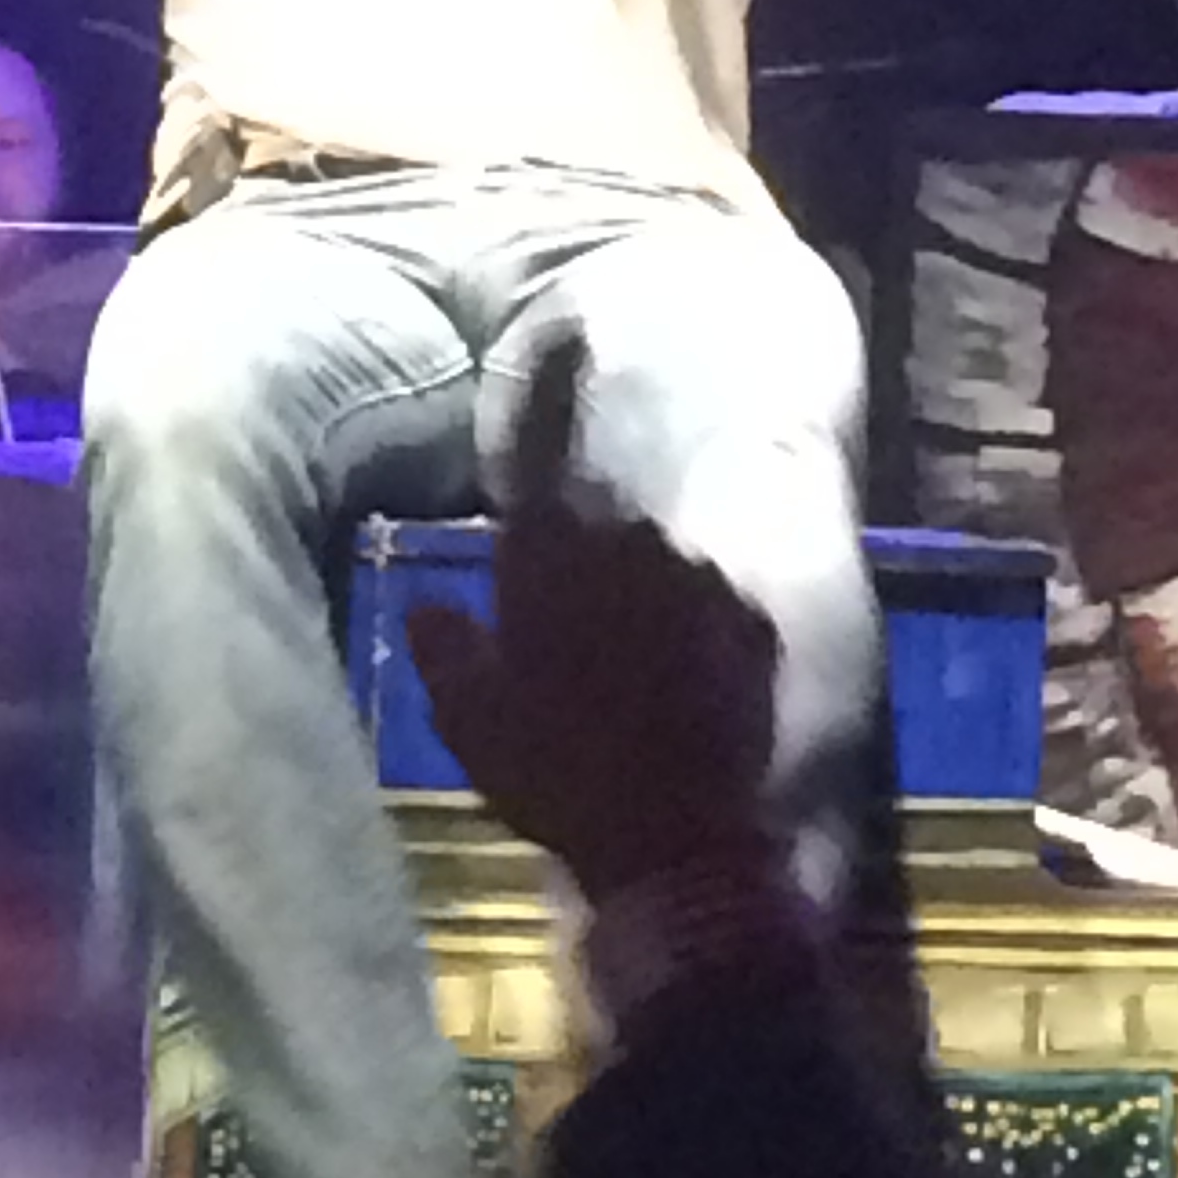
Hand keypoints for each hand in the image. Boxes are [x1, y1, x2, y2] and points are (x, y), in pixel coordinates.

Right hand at [407, 340, 781, 898]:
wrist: (675, 847)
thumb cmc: (554, 775)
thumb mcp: (471, 719)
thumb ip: (445, 647)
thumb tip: (425, 603)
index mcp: (552, 548)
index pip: (548, 435)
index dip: (556, 380)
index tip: (570, 330)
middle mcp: (632, 539)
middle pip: (603, 517)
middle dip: (589, 556)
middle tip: (566, 629)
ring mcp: (701, 577)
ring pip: (660, 562)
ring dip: (643, 598)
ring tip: (625, 677)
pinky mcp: (751, 622)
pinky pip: (713, 605)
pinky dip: (696, 631)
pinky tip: (677, 693)